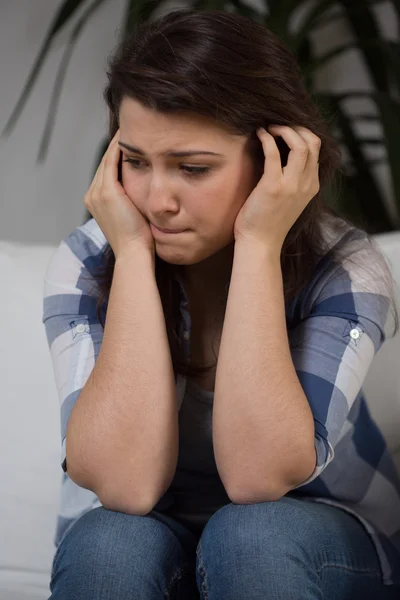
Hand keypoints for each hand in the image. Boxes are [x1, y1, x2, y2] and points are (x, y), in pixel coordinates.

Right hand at [84, 129, 153, 258]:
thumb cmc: (140, 241)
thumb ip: (134, 201)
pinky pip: (112, 161)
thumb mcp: (134, 216)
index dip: (119, 156)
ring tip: (132, 128)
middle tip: (133, 129)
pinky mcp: (107, 191)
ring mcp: (97, 192)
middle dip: (119, 146)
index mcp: (97, 202)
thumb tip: (148, 190)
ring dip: (119, 143)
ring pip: (108, 159)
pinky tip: (130, 136)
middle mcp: (92, 195)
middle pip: (106, 163)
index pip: (108, 172)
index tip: (133, 143)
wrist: (134, 253)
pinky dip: (120, 147)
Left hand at [233, 125, 320, 251]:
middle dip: (296, 127)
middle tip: (278, 125)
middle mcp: (306, 184)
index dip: (302, 133)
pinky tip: (259, 135)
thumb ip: (293, 180)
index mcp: (312, 186)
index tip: (286, 130)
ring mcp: (291, 185)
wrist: (260, 244)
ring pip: (299, 144)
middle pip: (312, 142)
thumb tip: (282, 156)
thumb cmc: (268, 222)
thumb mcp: (290, 199)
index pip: (317, 149)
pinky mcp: (273, 186)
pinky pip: (273, 153)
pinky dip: (266, 138)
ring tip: (269, 127)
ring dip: (283, 130)